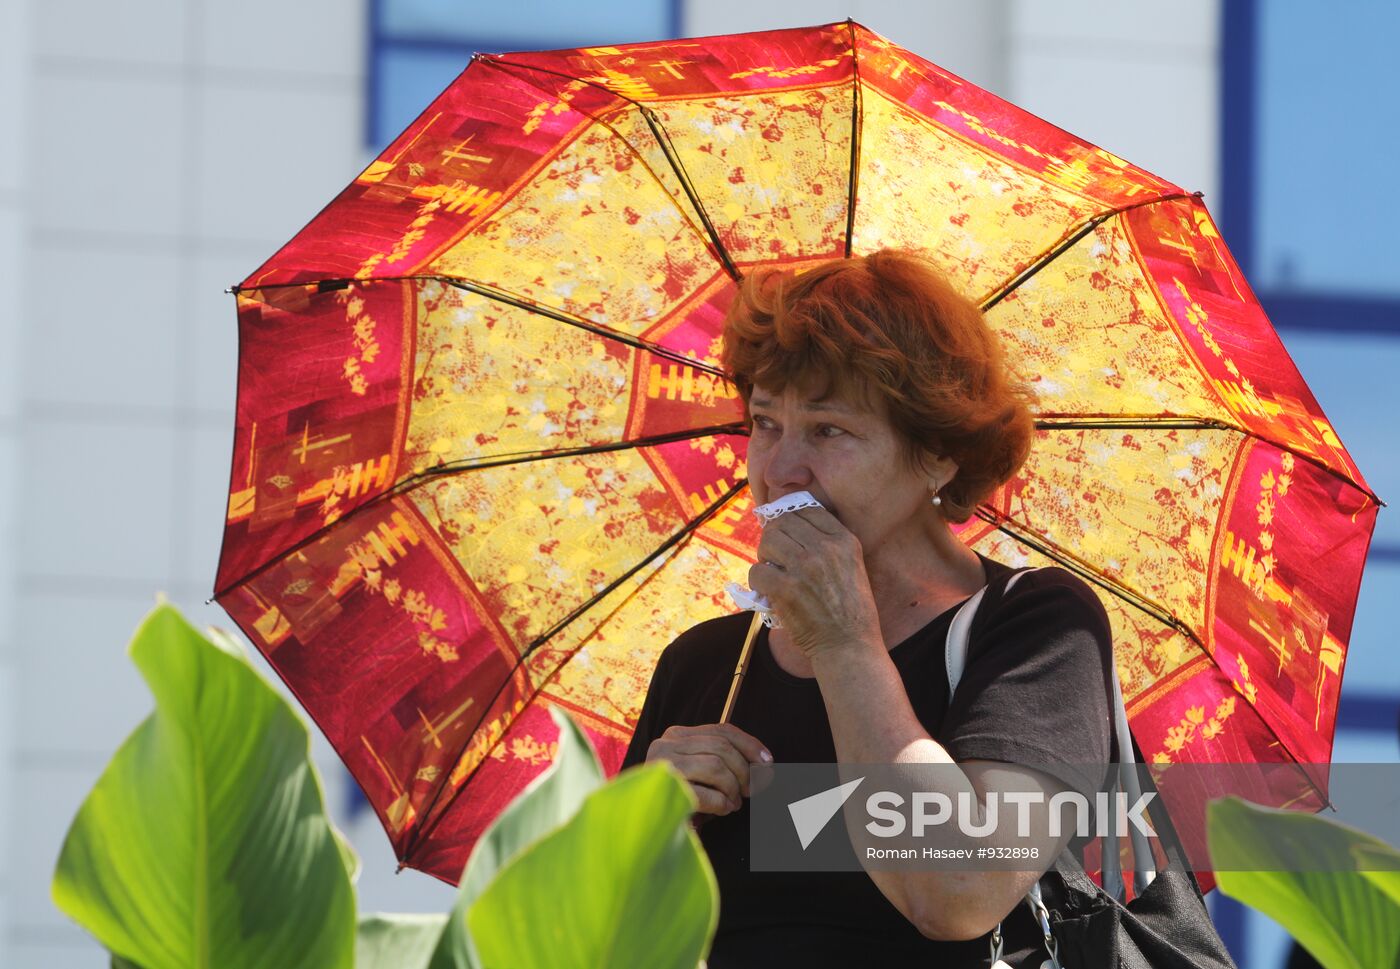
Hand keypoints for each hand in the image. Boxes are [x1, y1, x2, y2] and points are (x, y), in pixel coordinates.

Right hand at [645, 723, 771, 817]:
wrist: (640, 822)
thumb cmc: (676, 797)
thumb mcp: (698, 770)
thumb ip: (722, 760)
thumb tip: (764, 764)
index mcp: (676, 735)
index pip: (722, 730)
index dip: (750, 745)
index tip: (768, 762)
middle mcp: (666, 744)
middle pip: (722, 747)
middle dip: (744, 770)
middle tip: (750, 791)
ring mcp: (663, 766)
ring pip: (716, 766)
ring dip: (732, 789)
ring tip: (732, 803)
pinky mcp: (663, 790)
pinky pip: (705, 794)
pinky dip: (721, 803)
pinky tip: (722, 809)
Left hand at [747, 507, 880, 659]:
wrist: (849, 645)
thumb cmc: (850, 609)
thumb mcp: (853, 566)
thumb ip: (829, 545)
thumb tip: (792, 526)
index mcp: (845, 540)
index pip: (807, 509)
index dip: (791, 517)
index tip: (786, 530)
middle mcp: (825, 549)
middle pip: (783, 522)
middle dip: (773, 535)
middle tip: (774, 553)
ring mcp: (804, 568)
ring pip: (767, 542)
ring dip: (764, 555)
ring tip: (771, 569)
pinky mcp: (785, 589)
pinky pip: (757, 571)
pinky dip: (757, 581)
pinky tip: (766, 590)